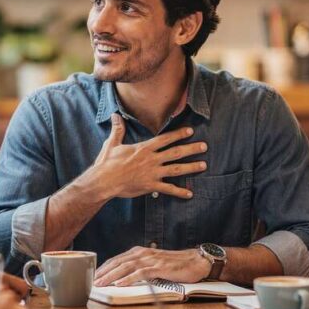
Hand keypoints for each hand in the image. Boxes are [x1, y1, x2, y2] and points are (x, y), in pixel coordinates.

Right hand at [88, 114, 206, 199]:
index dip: (179, 134)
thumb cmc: (107, 163)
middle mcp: (152, 159)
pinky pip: (168, 189)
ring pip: (176, 169)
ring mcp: (153, 173)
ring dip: (191, 167)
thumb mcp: (112, 143)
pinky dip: (180, 192)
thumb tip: (115, 115)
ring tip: (203, 165)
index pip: (165, 139)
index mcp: (144, 148)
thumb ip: (118, 130)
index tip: (190, 131)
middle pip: (176, 152)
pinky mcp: (151, 186)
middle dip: (191, 149)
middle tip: (204, 146)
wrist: (104, 181)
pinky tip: (190, 193)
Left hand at [93, 247, 210, 286]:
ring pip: (126, 267)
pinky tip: (120, 284)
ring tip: (101, 283)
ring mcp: (151, 260)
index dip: (104, 267)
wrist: (196, 261)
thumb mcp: (154, 264)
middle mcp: (143, 253)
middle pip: (118, 262)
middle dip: (103, 272)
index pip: (117, 259)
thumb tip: (125, 278)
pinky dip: (129, 278)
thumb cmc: (176, 265)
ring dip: (112, 276)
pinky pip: (141, 273)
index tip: (93, 276)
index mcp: (140, 252)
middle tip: (92, 281)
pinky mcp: (160, 267)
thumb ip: (140, 268)